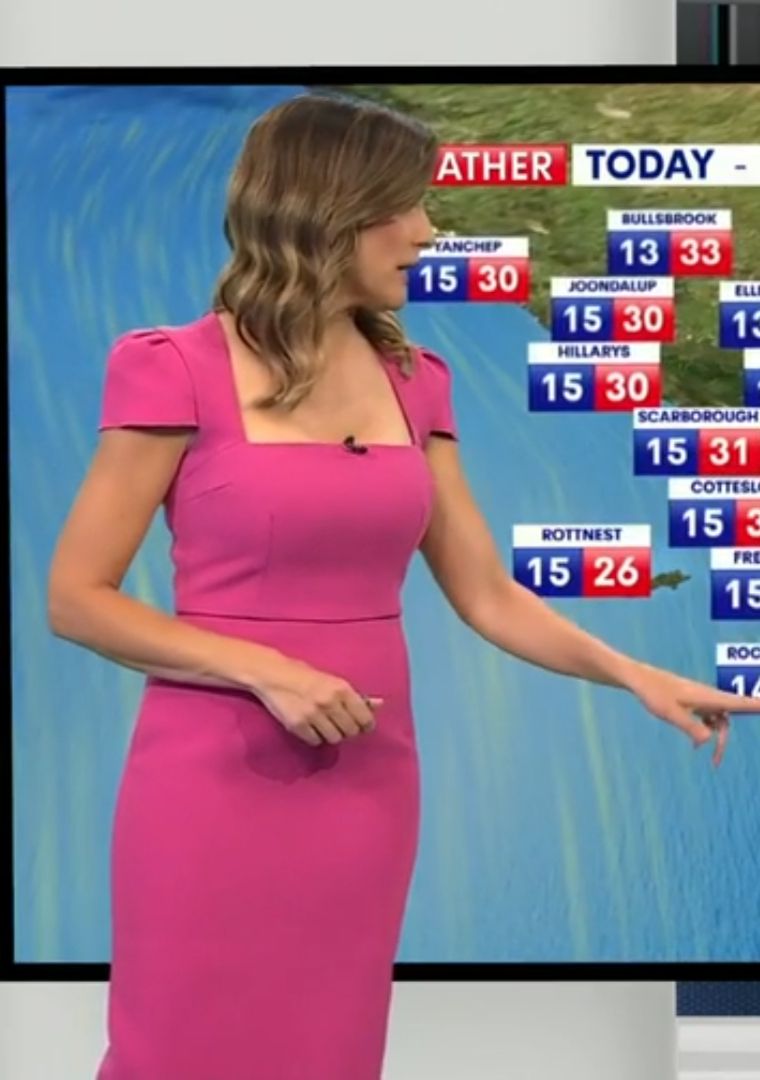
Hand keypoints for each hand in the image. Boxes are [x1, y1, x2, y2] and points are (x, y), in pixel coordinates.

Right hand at [254, 658, 382, 746]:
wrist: (273, 674)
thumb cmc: (306, 675)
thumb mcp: (333, 681)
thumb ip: (356, 696)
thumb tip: (379, 704)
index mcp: (341, 689)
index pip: (365, 718)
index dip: (365, 725)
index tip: (362, 726)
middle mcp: (329, 702)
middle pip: (350, 732)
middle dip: (348, 730)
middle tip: (341, 724)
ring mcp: (313, 715)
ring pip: (334, 739)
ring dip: (331, 734)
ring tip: (325, 724)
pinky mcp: (297, 725)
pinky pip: (315, 741)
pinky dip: (315, 737)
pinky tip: (311, 726)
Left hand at [624, 662, 759, 767]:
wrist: (640, 680)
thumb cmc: (655, 694)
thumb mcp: (670, 713)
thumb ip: (690, 726)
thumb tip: (709, 739)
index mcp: (708, 697)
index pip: (740, 703)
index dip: (757, 705)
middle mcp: (709, 697)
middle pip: (732, 717)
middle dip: (731, 737)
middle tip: (720, 760)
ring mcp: (702, 699)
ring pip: (720, 720)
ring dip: (719, 738)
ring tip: (714, 761)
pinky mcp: (694, 702)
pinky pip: (709, 719)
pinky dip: (707, 732)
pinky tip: (697, 746)